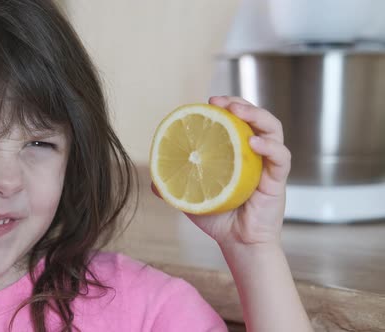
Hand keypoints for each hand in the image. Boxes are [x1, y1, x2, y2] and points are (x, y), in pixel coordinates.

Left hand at [152, 96, 290, 248]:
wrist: (237, 243)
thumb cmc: (219, 219)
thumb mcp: (191, 198)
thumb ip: (174, 187)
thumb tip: (152, 181)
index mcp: (238, 153)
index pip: (238, 120)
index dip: (227, 106)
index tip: (209, 102)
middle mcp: (256, 154)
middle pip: (256, 117)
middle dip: (240, 103)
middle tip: (220, 102)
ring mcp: (268, 165)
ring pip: (273, 130)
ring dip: (257, 116)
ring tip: (238, 113)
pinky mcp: (278, 180)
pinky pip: (281, 158)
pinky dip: (270, 147)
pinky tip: (253, 143)